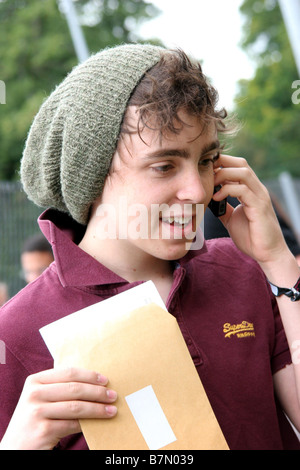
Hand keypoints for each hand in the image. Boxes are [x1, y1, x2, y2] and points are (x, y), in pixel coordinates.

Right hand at [0, 367, 116, 449]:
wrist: (15, 447)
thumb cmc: (34, 419)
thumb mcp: (41, 398)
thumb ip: (60, 388)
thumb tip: (95, 383)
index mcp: (35, 381)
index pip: (68, 372)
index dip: (89, 375)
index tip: (105, 380)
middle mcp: (34, 394)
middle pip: (74, 388)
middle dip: (97, 392)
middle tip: (113, 395)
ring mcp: (37, 412)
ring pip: (76, 407)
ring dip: (98, 408)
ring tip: (112, 410)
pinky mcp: (43, 431)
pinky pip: (72, 424)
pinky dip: (88, 423)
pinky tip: (98, 423)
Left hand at [212, 155, 288, 265]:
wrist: (266, 253)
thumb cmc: (250, 236)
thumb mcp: (231, 218)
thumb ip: (222, 207)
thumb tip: (207, 199)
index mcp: (251, 190)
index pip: (238, 166)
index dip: (221, 163)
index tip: (205, 170)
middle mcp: (257, 190)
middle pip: (241, 163)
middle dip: (221, 162)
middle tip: (205, 172)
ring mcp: (260, 197)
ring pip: (243, 172)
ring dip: (223, 174)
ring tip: (210, 184)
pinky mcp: (259, 207)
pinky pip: (243, 190)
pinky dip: (227, 190)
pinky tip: (216, 197)